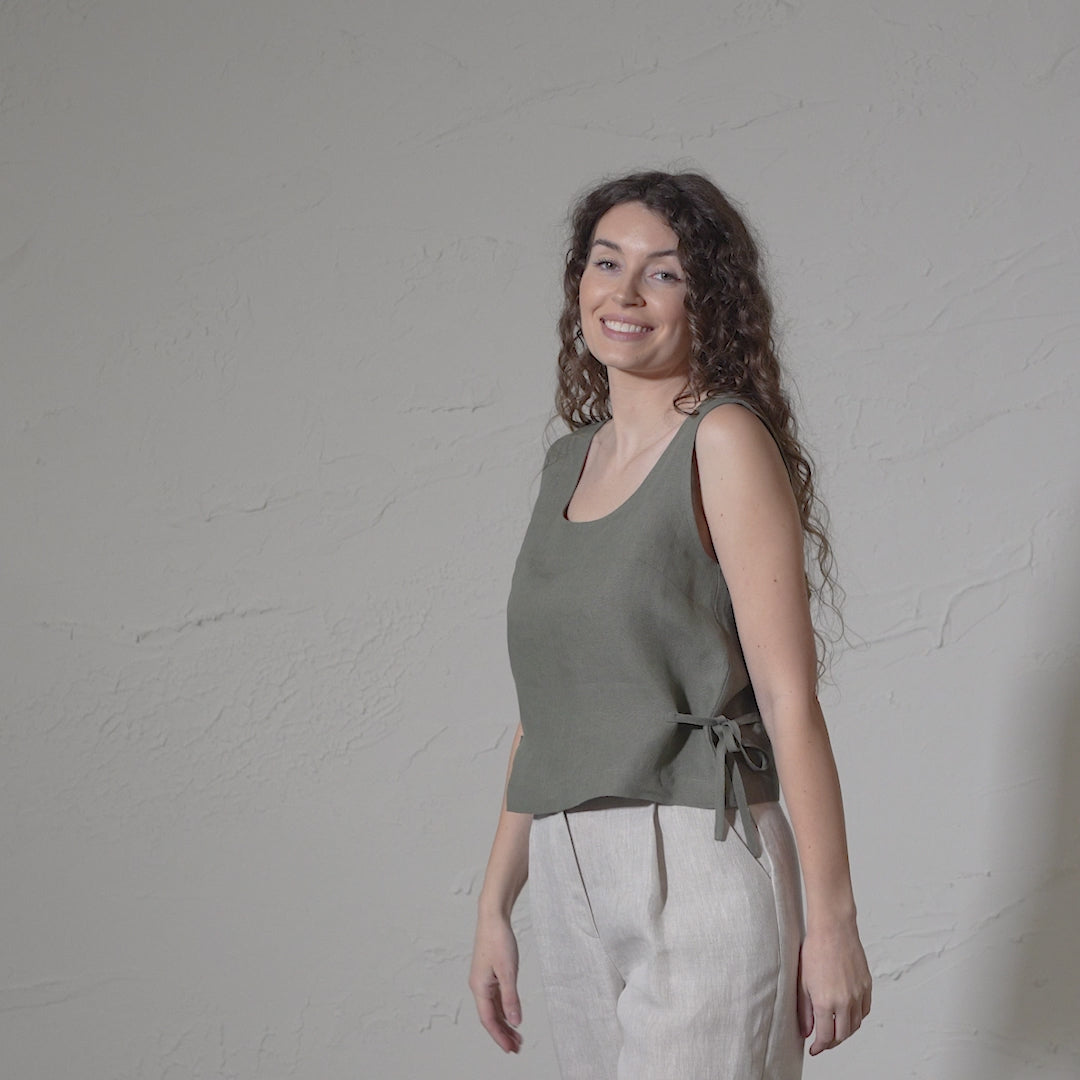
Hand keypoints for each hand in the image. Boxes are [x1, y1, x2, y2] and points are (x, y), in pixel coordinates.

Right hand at [468, 910, 523, 1053]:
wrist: (493, 917)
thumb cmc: (498, 940)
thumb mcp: (508, 971)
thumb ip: (511, 998)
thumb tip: (515, 1022)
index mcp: (479, 987)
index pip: (489, 1020)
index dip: (499, 1036)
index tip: (510, 1049)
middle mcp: (479, 986)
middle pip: (490, 1016)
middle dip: (503, 1033)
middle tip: (517, 1047)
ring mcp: (483, 980)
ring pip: (493, 1008)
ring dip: (505, 1023)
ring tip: (517, 1036)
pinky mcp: (489, 973)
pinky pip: (496, 998)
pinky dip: (504, 1009)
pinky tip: (512, 1015)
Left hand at [797, 918, 871, 1055]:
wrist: (833, 929)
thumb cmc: (814, 951)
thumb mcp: (802, 982)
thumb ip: (804, 1010)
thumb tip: (807, 1031)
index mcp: (825, 1002)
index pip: (826, 1037)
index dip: (819, 1047)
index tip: (814, 1049)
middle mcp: (845, 1001)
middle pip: (842, 1035)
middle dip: (832, 1042)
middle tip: (823, 1041)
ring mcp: (858, 994)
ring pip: (855, 1025)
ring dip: (845, 1032)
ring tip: (834, 1029)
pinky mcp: (867, 986)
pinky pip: (865, 1011)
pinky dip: (856, 1018)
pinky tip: (847, 1015)